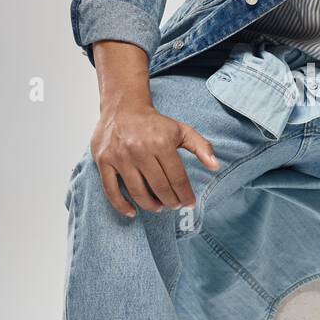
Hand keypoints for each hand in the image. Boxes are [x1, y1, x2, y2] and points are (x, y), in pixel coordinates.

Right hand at [90, 101, 220, 218]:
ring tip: (159, 207)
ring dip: (150, 205)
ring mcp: (120, 157)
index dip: (185, 194)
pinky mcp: (104, 161)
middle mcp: (140, 150)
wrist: (123, 108)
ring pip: (137, 192)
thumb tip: (215, 166)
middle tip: (174, 205)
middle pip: (159, 187)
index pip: (177, 177)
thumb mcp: (181, 130)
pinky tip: (132, 212)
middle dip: (170, 201)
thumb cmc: (154, 123)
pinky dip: (121, 205)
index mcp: (161, 142)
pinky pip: (111, 190)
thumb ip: (201, 147)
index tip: (189, 203)